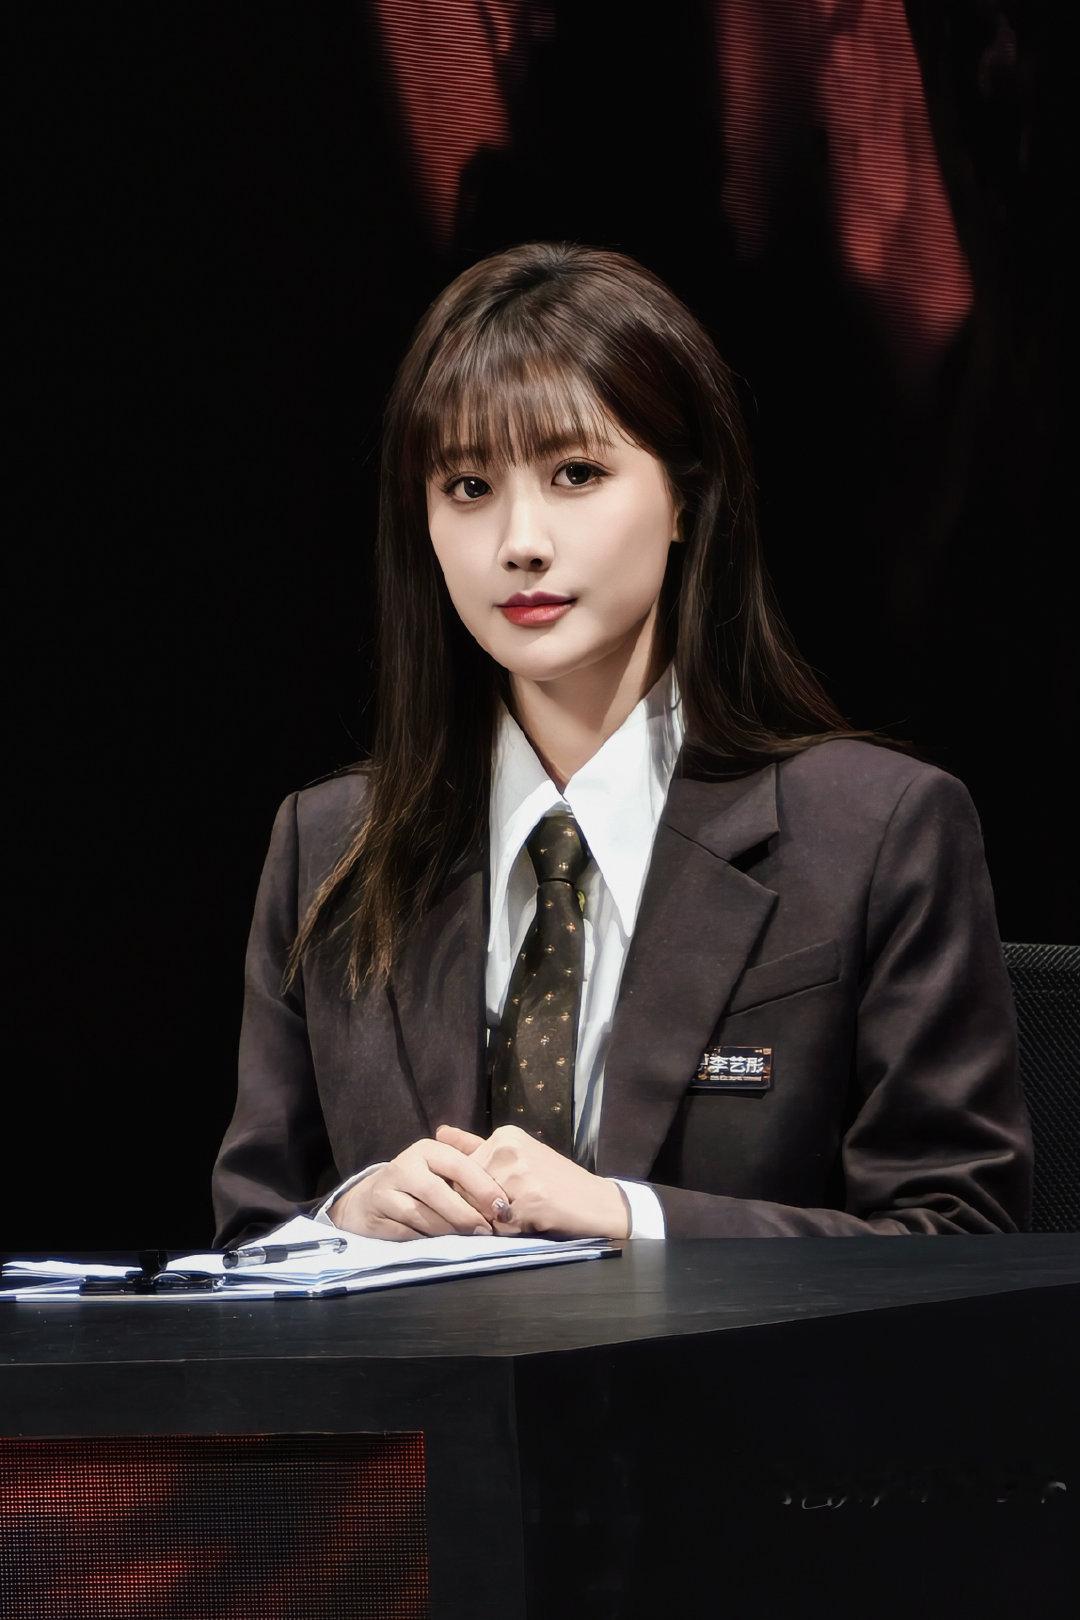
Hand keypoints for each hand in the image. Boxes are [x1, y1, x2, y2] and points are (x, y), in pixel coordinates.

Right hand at [328, 1136, 509, 1239]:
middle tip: (487, 1230)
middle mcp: (404, 1166)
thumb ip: (471, 1164)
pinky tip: (442, 1244)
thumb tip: (508, 1176)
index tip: (502, 1207)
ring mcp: (386, 1191)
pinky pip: (406, 1232)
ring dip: (448, 1230)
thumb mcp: (442, 1167)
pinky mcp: (376, 1217)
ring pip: (420, 1215)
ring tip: (469, 1239)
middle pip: (437, 1192)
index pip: (459, 1165)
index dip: (483, 1187)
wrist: (371, 1200)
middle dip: (465, 1214)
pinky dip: (426, 1240)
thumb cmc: (420, 1182)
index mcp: (426, 1150)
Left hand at [435, 1124, 629, 1240]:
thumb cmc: (555, 1182)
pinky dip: (509, 1233)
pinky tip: (530, 1223)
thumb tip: (439, 1132)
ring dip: (494, 1223)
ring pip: (480, 1209)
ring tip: (519, 1216)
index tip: (489, 1200)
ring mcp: (519, 1173)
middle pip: (467, 1190)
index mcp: (504, 1136)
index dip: (470, 1193)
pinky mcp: (530, 1199)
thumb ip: (475, 1146)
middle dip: (479, 1209)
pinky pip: (500, 1226)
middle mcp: (508, 1148)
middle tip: (508, 1211)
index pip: (461, 1170)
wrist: (597, 1202)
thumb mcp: (516, 1156)